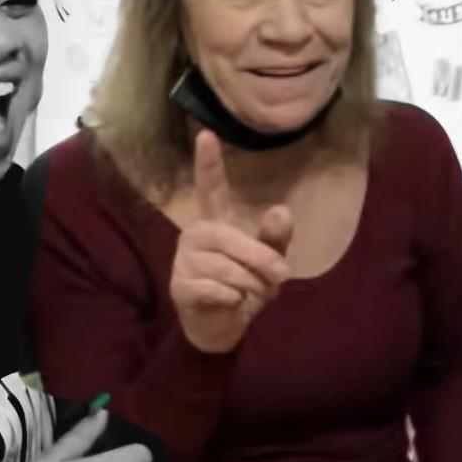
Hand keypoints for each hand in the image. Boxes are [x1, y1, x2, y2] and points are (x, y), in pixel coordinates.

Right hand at [169, 131, 292, 354]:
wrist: (220, 327)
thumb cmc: (244, 288)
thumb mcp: (267, 263)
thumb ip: (275, 239)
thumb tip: (281, 210)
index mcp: (216, 222)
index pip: (211, 188)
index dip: (209, 163)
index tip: (206, 134)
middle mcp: (195, 235)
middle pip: (233, 240)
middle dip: (262, 261)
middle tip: (279, 278)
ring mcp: (184, 259)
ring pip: (230, 269)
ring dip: (251, 286)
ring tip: (248, 294)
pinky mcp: (180, 285)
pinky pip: (220, 288)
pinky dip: (235, 299)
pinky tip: (228, 302)